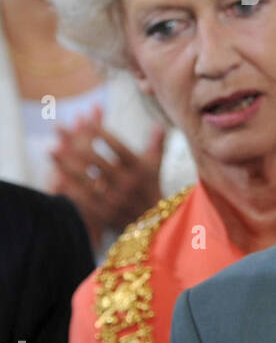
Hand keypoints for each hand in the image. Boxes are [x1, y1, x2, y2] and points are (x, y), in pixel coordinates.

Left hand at [50, 107, 164, 244]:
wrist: (155, 223)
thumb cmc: (151, 187)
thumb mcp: (156, 165)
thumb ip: (156, 144)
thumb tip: (158, 123)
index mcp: (139, 169)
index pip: (117, 147)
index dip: (99, 132)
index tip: (83, 119)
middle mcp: (127, 184)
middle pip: (96, 160)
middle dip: (75, 143)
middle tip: (58, 129)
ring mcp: (114, 199)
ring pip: (85, 179)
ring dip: (66, 164)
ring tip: (51, 149)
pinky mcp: (104, 213)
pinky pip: (82, 197)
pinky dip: (69, 186)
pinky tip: (56, 175)